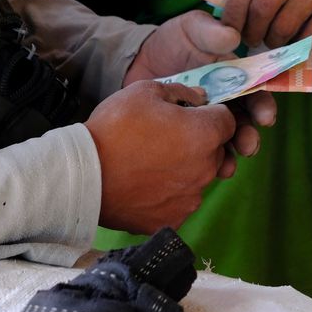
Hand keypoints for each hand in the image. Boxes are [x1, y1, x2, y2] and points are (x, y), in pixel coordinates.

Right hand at [86, 80, 235, 232]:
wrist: (83, 176)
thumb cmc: (115, 127)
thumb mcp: (145, 91)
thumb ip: (180, 91)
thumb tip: (200, 98)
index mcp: (204, 135)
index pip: (227, 120)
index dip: (211, 114)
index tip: (192, 115)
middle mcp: (206, 169)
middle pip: (216, 151)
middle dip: (201, 142)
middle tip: (168, 137)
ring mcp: (191, 198)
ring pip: (199, 178)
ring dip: (186, 169)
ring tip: (153, 162)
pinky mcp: (173, 220)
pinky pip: (181, 201)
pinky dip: (170, 194)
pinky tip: (147, 185)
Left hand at [122, 11, 276, 165]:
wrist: (135, 62)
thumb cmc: (171, 41)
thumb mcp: (190, 28)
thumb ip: (210, 30)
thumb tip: (233, 37)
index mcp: (234, 77)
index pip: (255, 92)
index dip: (263, 105)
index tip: (265, 117)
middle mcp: (226, 101)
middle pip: (244, 123)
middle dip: (249, 136)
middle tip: (247, 146)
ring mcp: (204, 121)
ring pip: (224, 142)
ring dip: (230, 155)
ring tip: (227, 166)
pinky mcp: (184, 134)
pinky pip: (199, 152)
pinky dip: (205, 163)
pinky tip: (205, 171)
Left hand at [221, 0, 311, 49]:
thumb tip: (232, 8)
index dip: (233, 13)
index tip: (228, 29)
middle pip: (262, 9)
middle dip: (252, 32)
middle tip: (251, 40)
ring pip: (285, 26)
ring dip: (275, 41)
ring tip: (273, 41)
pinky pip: (311, 35)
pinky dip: (300, 47)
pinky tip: (295, 46)